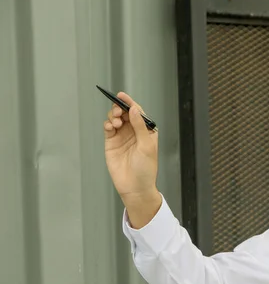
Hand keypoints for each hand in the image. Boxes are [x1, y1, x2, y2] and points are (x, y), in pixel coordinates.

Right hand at [104, 92, 161, 227]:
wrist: (135, 187)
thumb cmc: (145, 169)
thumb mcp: (146, 146)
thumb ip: (140, 126)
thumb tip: (134, 109)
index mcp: (147, 131)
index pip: (138, 113)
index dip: (130, 103)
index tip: (122, 96)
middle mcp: (134, 132)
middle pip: (125, 113)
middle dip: (120, 108)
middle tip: (117, 111)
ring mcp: (122, 136)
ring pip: (115, 119)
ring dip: (113, 116)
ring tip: (115, 121)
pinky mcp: (112, 143)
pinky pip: (108, 129)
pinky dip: (107, 124)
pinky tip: (110, 126)